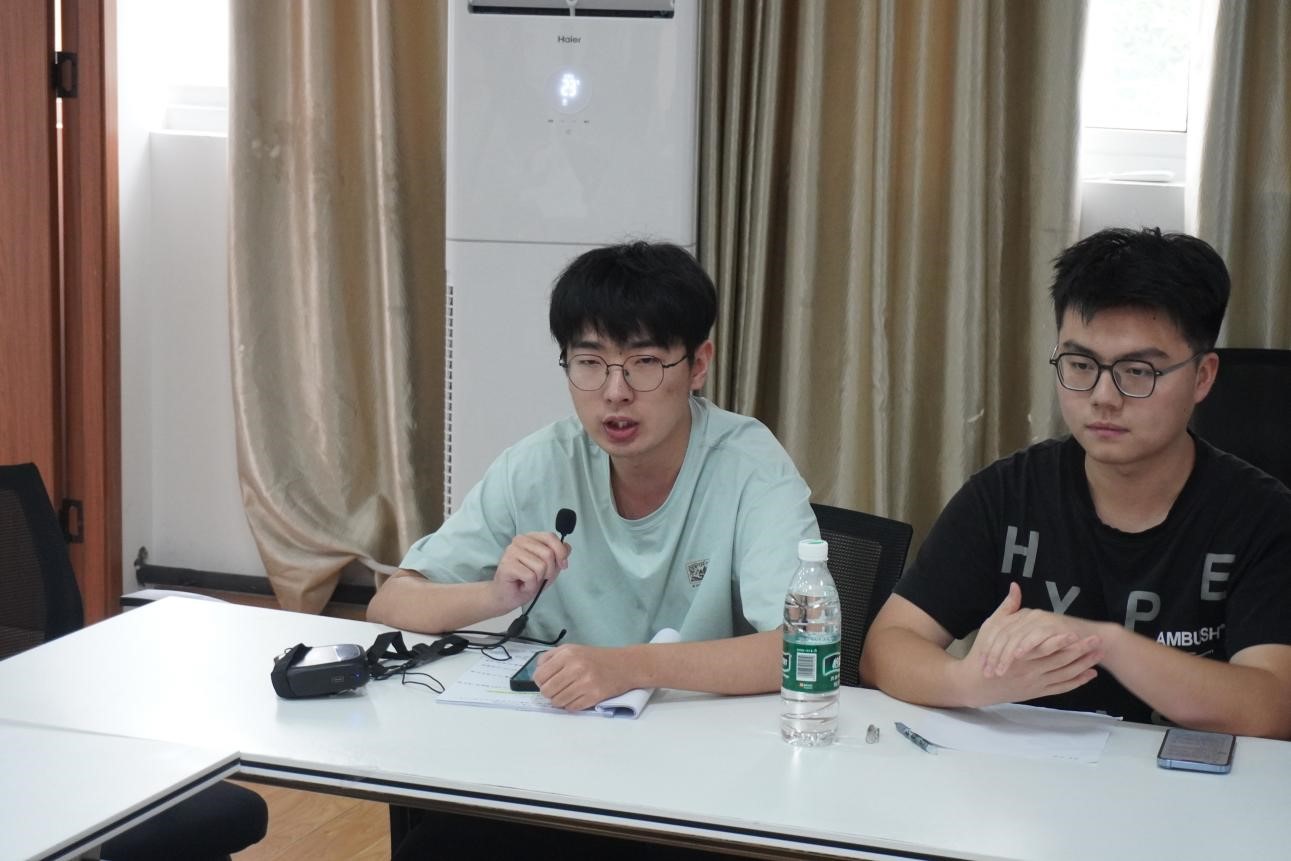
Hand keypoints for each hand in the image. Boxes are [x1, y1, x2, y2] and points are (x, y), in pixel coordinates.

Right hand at [492, 532, 569, 609]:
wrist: (508, 597)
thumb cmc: (526, 581)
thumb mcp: (549, 567)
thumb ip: (559, 555)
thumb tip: (567, 547)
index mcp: (530, 538)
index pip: (550, 537)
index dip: (561, 552)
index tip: (563, 565)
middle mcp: (519, 541)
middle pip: (548, 553)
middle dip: (549, 571)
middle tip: (539, 577)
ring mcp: (511, 551)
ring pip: (541, 566)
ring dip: (538, 579)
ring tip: (528, 581)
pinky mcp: (507, 565)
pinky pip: (531, 576)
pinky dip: (530, 585)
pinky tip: (522, 585)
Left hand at [533, 644, 632, 710]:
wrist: (624, 665)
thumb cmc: (595, 657)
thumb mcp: (572, 649)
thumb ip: (551, 658)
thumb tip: (537, 674)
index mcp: (567, 654)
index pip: (540, 676)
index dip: (540, 682)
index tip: (546, 682)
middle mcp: (575, 667)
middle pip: (547, 691)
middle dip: (549, 693)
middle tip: (557, 690)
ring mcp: (585, 683)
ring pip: (558, 702)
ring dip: (559, 701)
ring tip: (567, 694)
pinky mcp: (594, 696)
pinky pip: (572, 708)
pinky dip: (571, 705)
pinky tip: (577, 697)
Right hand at [957, 582, 1103, 706]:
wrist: (975, 684)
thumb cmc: (982, 653)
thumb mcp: (991, 628)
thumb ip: (1007, 609)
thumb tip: (1015, 587)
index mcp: (1019, 654)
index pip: (1044, 646)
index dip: (1061, 640)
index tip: (1075, 632)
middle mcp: (1030, 670)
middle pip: (1060, 660)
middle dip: (1080, 650)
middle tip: (1097, 640)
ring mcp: (1035, 683)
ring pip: (1064, 674)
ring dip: (1083, 665)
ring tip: (1099, 655)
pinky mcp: (1038, 692)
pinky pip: (1062, 687)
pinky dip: (1077, 682)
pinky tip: (1090, 674)